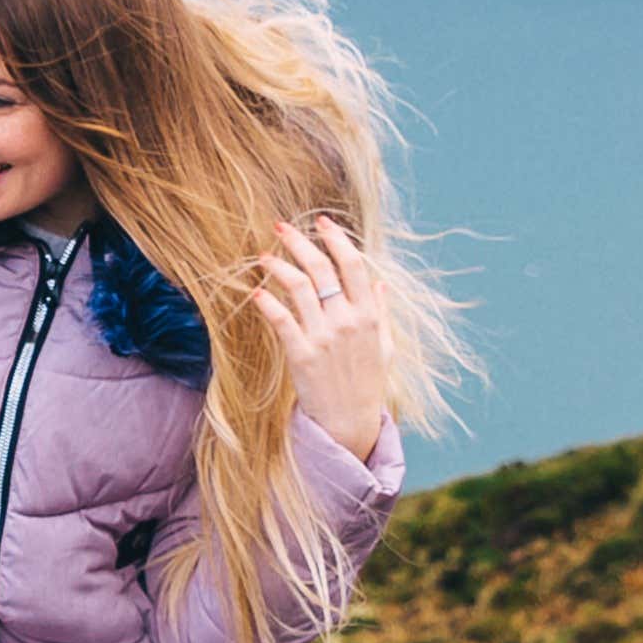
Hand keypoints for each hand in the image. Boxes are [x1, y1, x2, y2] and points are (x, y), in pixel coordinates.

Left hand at [246, 214, 396, 458]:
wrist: (350, 422)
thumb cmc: (367, 382)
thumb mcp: (384, 345)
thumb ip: (381, 313)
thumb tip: (381, 285)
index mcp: (369, 314)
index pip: (353, 264)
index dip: (336, 238)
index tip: (321, 221)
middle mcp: (347, 321)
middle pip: (322, 269)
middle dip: (300, 242)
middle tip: (281, 227)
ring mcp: (324, 337)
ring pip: (299, 289)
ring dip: (279, 266)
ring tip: (264, 256)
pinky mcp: (302, 355)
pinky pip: (281, 320)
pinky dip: (268, 302)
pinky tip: (257, 291)